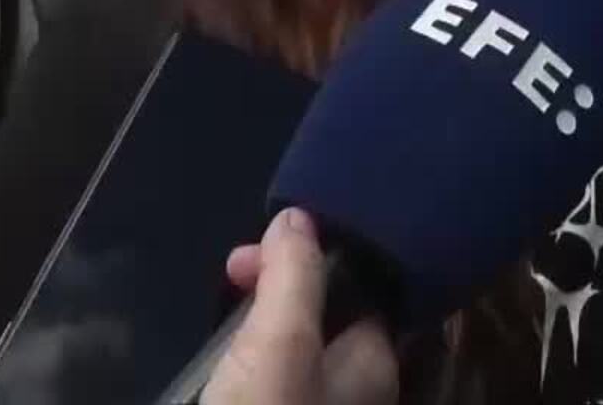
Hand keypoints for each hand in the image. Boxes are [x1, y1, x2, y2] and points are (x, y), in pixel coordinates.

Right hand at [203, 209, 398, 404]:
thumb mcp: (283, 340)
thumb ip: (294, 276)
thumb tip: (296, 217)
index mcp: (375, 359)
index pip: (362, 282)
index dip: (317, 252)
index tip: (269, 240)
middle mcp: (358, 384)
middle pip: (325, 308)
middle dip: (280, 280)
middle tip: (234, 269)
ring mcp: (321, 401)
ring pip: (297, 342)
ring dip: (263, 315)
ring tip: (227, 298)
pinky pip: (277, 371)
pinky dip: (254, 351)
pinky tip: (227, 348)